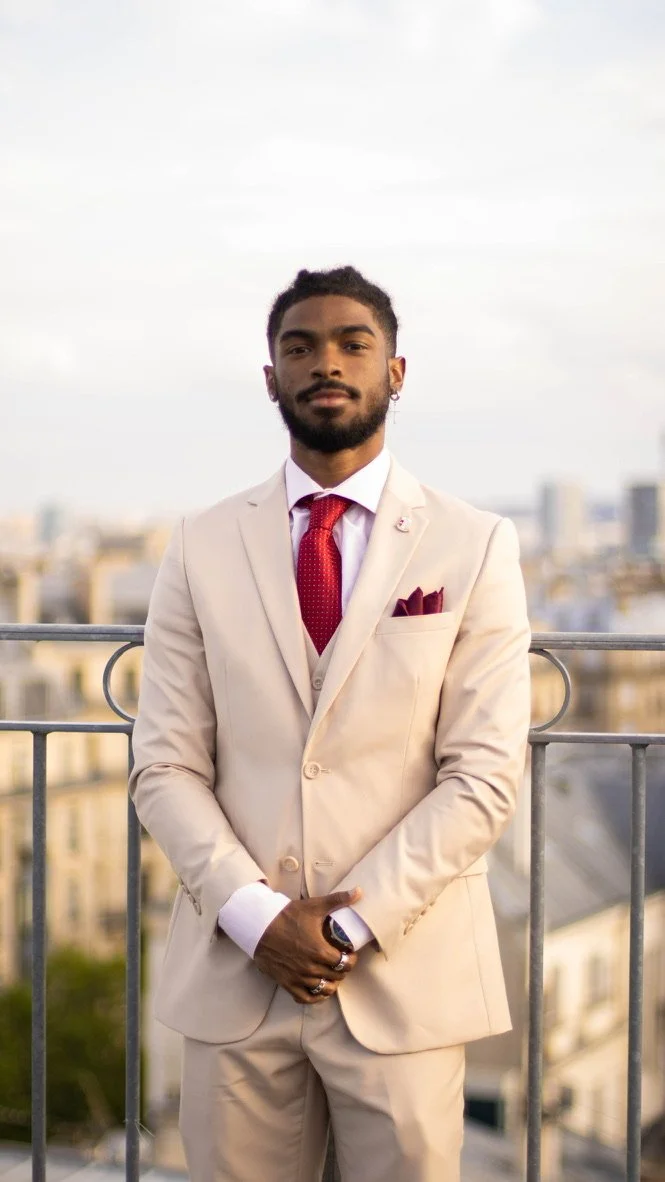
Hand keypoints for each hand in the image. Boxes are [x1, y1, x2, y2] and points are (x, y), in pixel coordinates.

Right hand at [254, 888, 360, 1003]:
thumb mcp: (313, 906)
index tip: (350, 954)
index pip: (345, 963)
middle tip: (341, 962)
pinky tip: (318, 989)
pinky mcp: (287, 983)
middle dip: (342, 970)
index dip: (351, 959)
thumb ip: (338, 900)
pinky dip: (315, 997)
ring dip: (331, 984)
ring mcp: (298, 978)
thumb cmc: (287, 916)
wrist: (259, 927)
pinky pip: (305, 998)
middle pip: (336, 977)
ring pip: (324, 990)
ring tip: (332, 975)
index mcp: (320, 951)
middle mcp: (311, 968)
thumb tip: (359, 891)